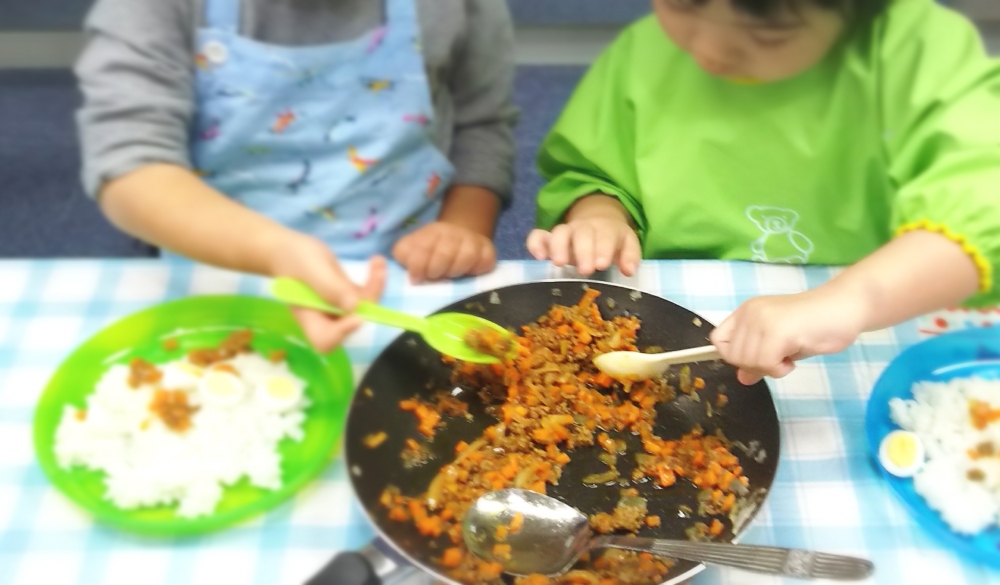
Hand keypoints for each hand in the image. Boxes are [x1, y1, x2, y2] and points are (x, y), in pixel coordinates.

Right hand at [270, 234, 386, 352]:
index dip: (342, 332)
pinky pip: (364, 296)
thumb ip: (330, 288)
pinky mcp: (345, 297)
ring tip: (377, 263)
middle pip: (350, 325)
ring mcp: (336, 308)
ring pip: (363, 309)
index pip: (325, 339)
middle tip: (376, 274)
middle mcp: (323, 318)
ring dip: (375, 289)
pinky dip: (374, 281)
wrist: (288, 248)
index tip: (357, 315)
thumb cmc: (292, 257)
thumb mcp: (311, 268)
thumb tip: (354, 307)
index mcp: (308, 317)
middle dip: (368, 303)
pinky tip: (376, 261)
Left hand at [392, 221, 496, 282]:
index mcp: (427, 234)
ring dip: (456, 271)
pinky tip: (469, 273)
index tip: (416, 279)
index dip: (417, 266)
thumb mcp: (412, 252)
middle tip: (435, 277)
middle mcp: (449, 233)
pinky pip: (484, 261)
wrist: (460, 236)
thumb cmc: (431, 253)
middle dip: (437, 271)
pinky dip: (476, 270)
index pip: (421, 248)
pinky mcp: (487, 249)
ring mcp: (470, 240)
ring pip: (466, 256)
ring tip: (451, 276)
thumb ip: (405, 259)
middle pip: (444, 254)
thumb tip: (411, 276)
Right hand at [526, 195, 640, 275]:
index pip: (605, 236)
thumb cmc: (612, 241)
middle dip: (583, 251)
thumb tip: (628, 270)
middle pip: (582, 234)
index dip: (603, 249)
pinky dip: (535, 244)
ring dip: (558, 247)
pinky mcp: (549, 238)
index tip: (601, 265)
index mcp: (606, 229)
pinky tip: (538, 257)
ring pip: (559, 233)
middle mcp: (584, 228)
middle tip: (585, 270)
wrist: (598, 220)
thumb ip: (630, 256)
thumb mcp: (626, 244)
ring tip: (559, 263)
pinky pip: (538, 236)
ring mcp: (565, 232)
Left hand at [709, 287, 868, 385]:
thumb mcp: (781, 345)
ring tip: (789, 355)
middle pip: (732, 356)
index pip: (719, 339)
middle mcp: (749, 313)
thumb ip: (759, 359)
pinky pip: (765, 363)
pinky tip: (793, 358)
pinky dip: (779, 369)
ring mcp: (762, 320)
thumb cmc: (816, 325)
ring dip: (770, 368)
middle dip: (756, 365)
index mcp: (746, 311)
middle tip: (780, 358)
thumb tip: (742, 378)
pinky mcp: (777, 331)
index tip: (756, 360)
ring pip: (747, 361)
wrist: (845, 308)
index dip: (733, 356)